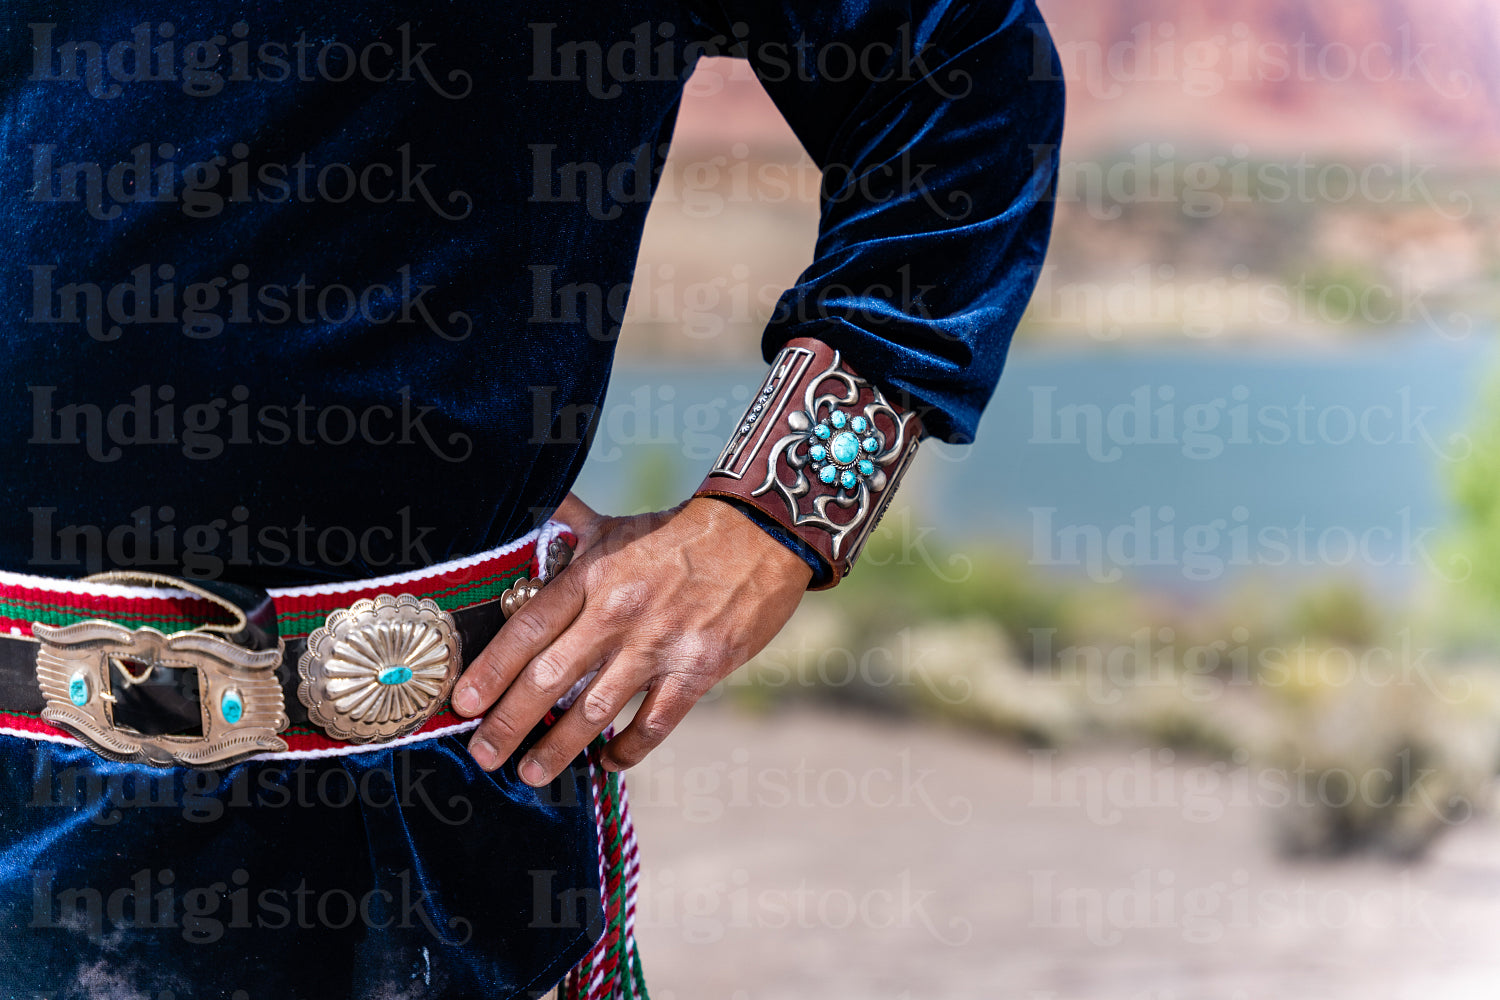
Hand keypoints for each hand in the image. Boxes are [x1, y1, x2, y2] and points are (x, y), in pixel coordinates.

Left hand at [451, 493, 812, 783]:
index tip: (462, 703)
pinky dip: (628, 748)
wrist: (760, 535)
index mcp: (593, 577)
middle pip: (551, 677)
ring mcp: (659, 645)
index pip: (528, 628)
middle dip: (510, 722)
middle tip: (483, 755)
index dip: (491, 669)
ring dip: (559, 747)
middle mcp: (618, 613)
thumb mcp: (616, 527)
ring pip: (596, 709)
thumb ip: (567, 526)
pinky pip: (654, 723)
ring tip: (531, 773)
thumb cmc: (678, 534)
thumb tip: (525, 511)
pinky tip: (607, 762)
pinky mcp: (698, 669)